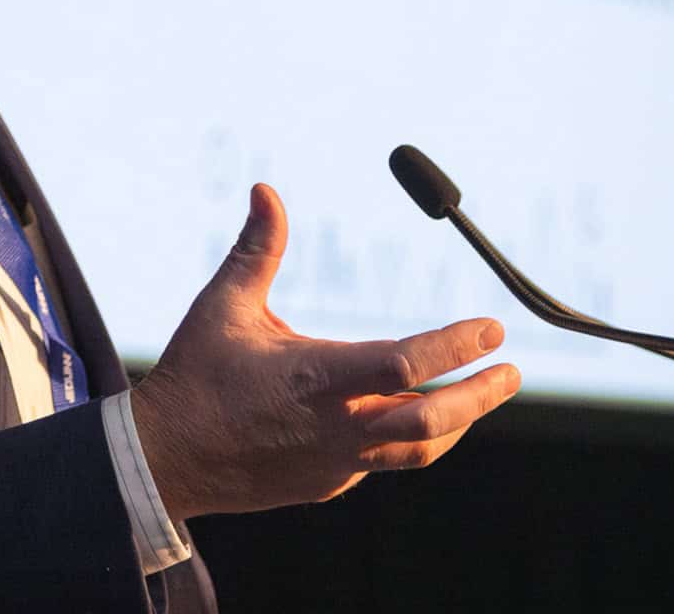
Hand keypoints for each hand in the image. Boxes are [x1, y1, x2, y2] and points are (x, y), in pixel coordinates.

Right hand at [128, 183, 521, 522]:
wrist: (163, 462)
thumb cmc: (194, 377)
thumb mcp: (224, 306)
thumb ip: (257, 249)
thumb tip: (266, 190)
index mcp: (316, 377)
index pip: (406, 362)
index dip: (456, 345)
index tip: (490, 328)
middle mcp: (334, 427)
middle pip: (431, 419)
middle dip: (480, 396)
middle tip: (510, 371)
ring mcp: (334, 463)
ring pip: (416, 451)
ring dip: (457, 423)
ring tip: (482, 398)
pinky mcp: (327, 484)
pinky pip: (381, 461)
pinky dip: (408, 438)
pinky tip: (415, 416)